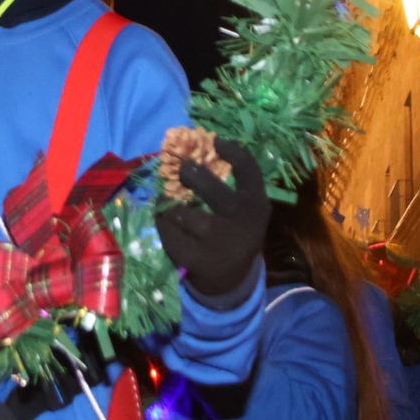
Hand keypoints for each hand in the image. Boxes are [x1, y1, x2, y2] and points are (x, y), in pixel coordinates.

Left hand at [155, 137, 269, 298]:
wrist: (230, 278)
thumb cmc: (233, 229)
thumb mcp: (242, 207)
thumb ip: (228, 182)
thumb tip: (191, 147)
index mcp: (256, 204)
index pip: (247, 168)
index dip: (231, 150)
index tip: (214, 142)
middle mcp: (240, 223)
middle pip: (211, 189)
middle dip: (190, 174)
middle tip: (182, 170)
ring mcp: (217, 244)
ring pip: (183, 213)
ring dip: (171, 203)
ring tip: (171, 203)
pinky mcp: (193, 258)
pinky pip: (168, 230)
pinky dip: (163, 221)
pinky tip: (168, 221)